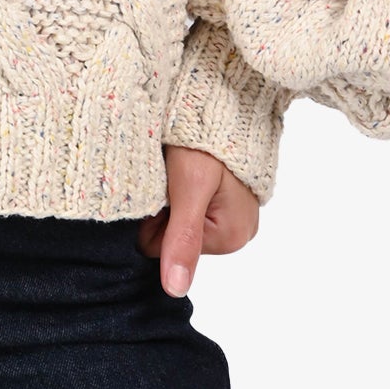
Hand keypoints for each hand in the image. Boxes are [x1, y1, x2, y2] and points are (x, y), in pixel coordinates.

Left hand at [139, 145, 258, 295]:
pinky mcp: (227, 198)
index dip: (152, 217)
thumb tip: (176, 290)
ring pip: (176, 218)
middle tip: (170, 172)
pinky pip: (189, 204)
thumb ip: (182, 239)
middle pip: (170, 235)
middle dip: (162, 206)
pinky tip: (185, 166)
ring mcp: (233, 214)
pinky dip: (180, 186)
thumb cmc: (207, 138)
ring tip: (177, 166)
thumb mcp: (189, 188)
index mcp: (231, 237)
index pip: (160, 248)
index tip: (160, 188)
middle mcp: (237, 232)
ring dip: (169, 194)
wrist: (224, 98)